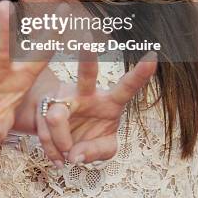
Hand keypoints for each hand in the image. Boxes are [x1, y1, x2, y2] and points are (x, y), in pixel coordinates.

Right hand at [36, 46, 156, 164]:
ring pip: (57, 114)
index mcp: (109, 102)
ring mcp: (63, 99)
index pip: (127, 87)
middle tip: (87, 38)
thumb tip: (74, 153)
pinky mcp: (44, 109)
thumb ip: (98, 151)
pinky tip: (58, 158)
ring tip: (66, 157)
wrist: (63, 137)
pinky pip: (45, 132)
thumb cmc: (91, 136)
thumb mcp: (105, 148)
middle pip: (86, 75)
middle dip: (87, 57)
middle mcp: (86, 94)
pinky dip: (52, 151)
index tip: (153, 56)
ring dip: (61, 141)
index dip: (139, 74)